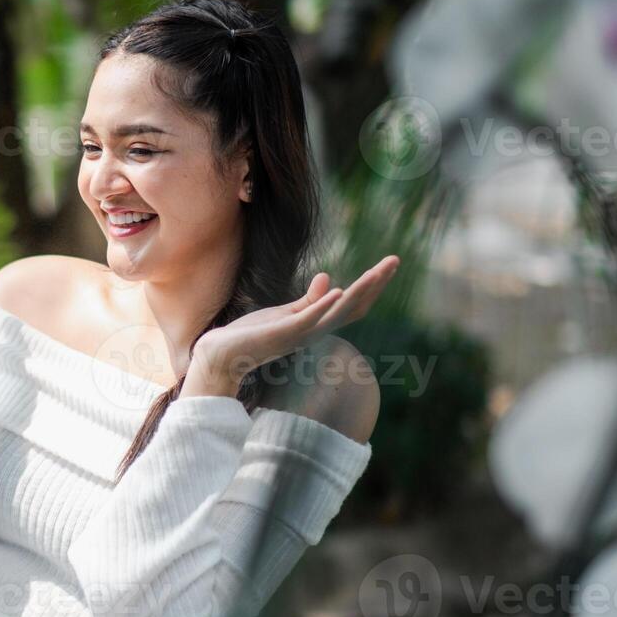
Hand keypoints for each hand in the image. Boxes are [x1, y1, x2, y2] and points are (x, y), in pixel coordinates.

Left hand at [188, 256, 400, 391]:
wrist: (222, 355)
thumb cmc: (253, 335)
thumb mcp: (284, 313)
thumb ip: (308, 300)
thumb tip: (327, 276)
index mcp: (316, 325)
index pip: (353, 305)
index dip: (372, 286)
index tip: (390, 264)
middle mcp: (314, 331)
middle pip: (354, 307)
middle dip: (375, 284)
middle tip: (395, 260)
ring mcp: (299, 334)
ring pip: (337, 311)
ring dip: (359, 291)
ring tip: (378, 271)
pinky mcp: (281, 333)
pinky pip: (306, 319)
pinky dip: (322, 306)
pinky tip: (337, 290)